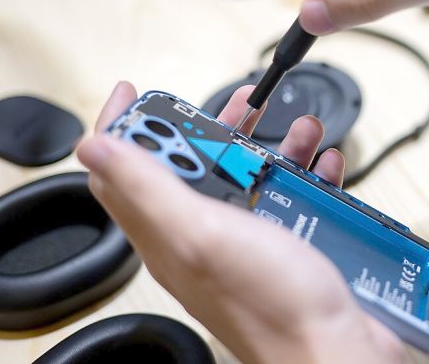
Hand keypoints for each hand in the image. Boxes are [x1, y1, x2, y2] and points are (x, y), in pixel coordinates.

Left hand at [77, 82, 404, 363]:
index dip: (120, 127)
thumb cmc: (274, 306)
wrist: (335, 353)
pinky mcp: (286, 252)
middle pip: (187, 171)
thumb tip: (93, 146)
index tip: (133, 90)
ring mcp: (245, 246)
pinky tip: (321, 164)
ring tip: (293, 124)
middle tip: (235, 101)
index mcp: (167, 235)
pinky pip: (288, 201)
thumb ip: (148, 187)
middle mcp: (201, 240)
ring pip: (243, 180)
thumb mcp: (201, 233)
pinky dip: (303, 175)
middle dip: (207, 127)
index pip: (121, 176)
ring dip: (264, 146)